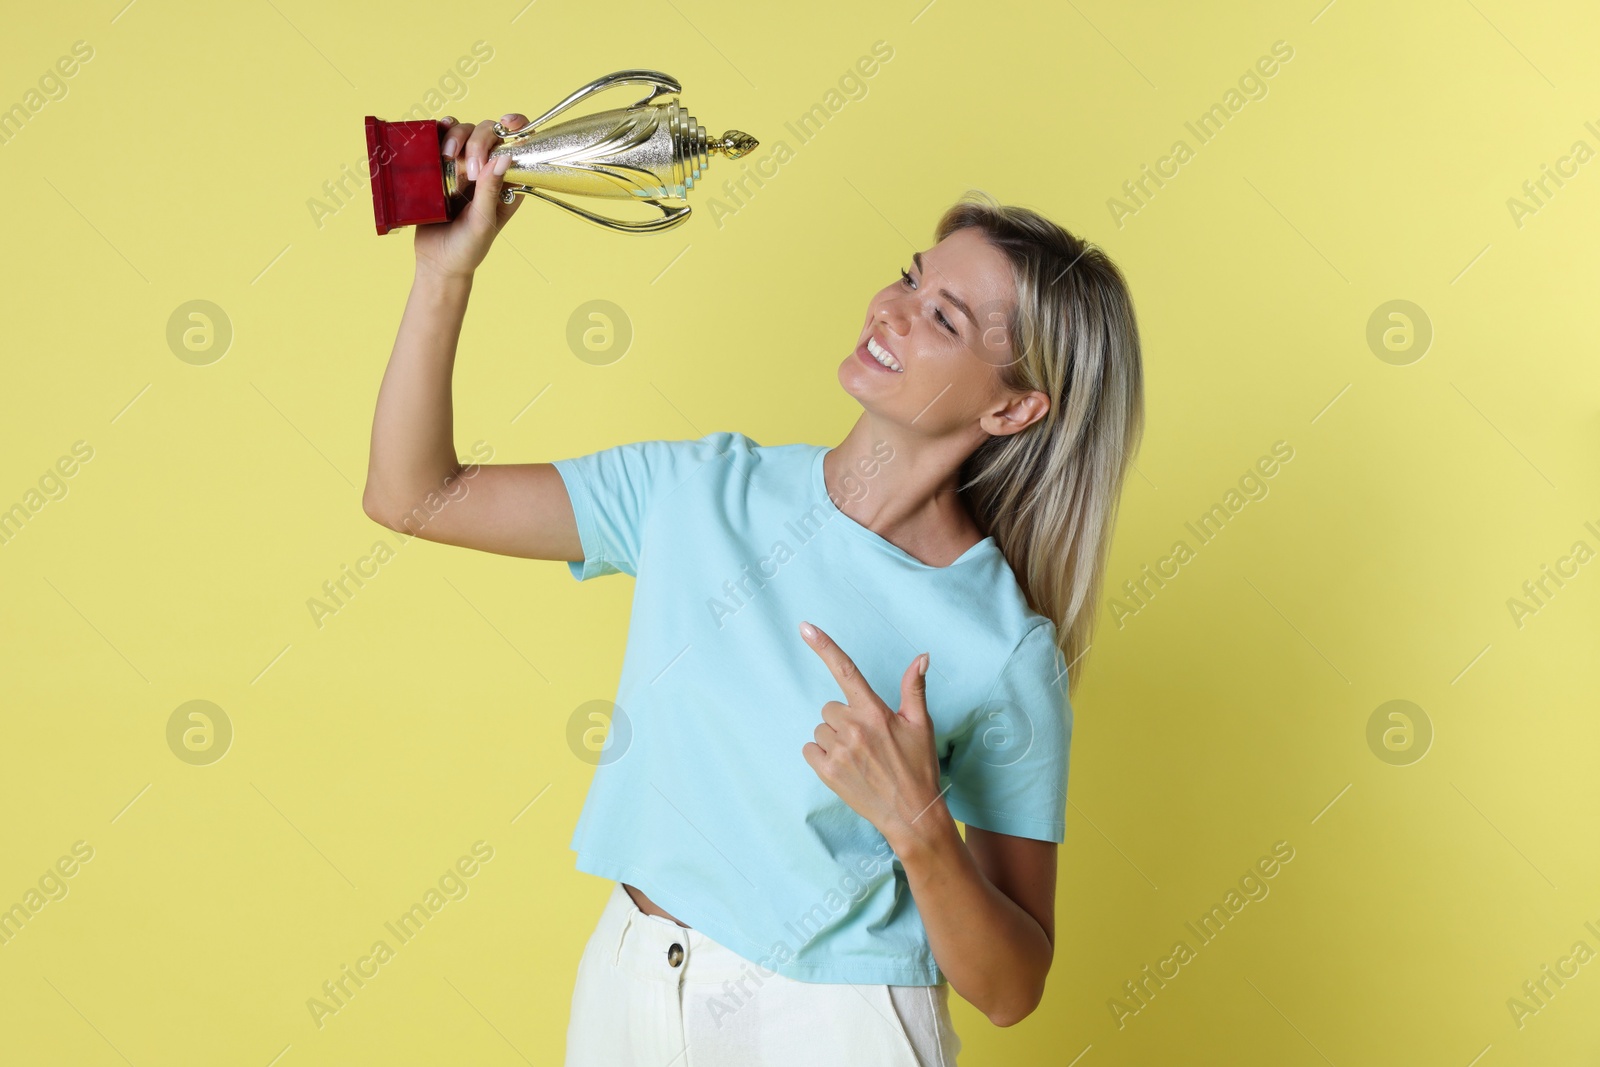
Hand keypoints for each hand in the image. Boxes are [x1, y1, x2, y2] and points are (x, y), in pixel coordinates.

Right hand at [413, 113, 529, 280]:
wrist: (437, 261)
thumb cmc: (467, 248)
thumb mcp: (483, 222)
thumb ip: (490, 190)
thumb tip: (504, 156)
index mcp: (509, 183)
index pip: (518, 146)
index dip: (517, 128)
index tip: (509, 122)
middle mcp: (489, 171)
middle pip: (489, 133)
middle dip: (479, 142)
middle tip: (470, 172)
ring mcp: (464, 166)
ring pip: (465, 131)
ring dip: (457, 137)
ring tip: (448, 159)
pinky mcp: (441, 166)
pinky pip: (442, 138)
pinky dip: (441, 130)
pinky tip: (438, 134)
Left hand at [798, 620, 946, 846]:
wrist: (912, 814)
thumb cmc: (918, 767)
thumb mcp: (921, 725)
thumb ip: (914, 688)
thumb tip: (922, 656)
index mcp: (874, 711)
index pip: (847, 670)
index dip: (824, 646)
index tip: (805, 627)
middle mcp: (853, 728)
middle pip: (830, 707)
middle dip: (845, 719)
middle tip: (868, 740)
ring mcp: (838, 751)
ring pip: (821, 729)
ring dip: (834, 738)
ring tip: (859, 757)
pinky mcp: (827, 772)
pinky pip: (810, 749)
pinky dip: (822, 755)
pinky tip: (844, 766)